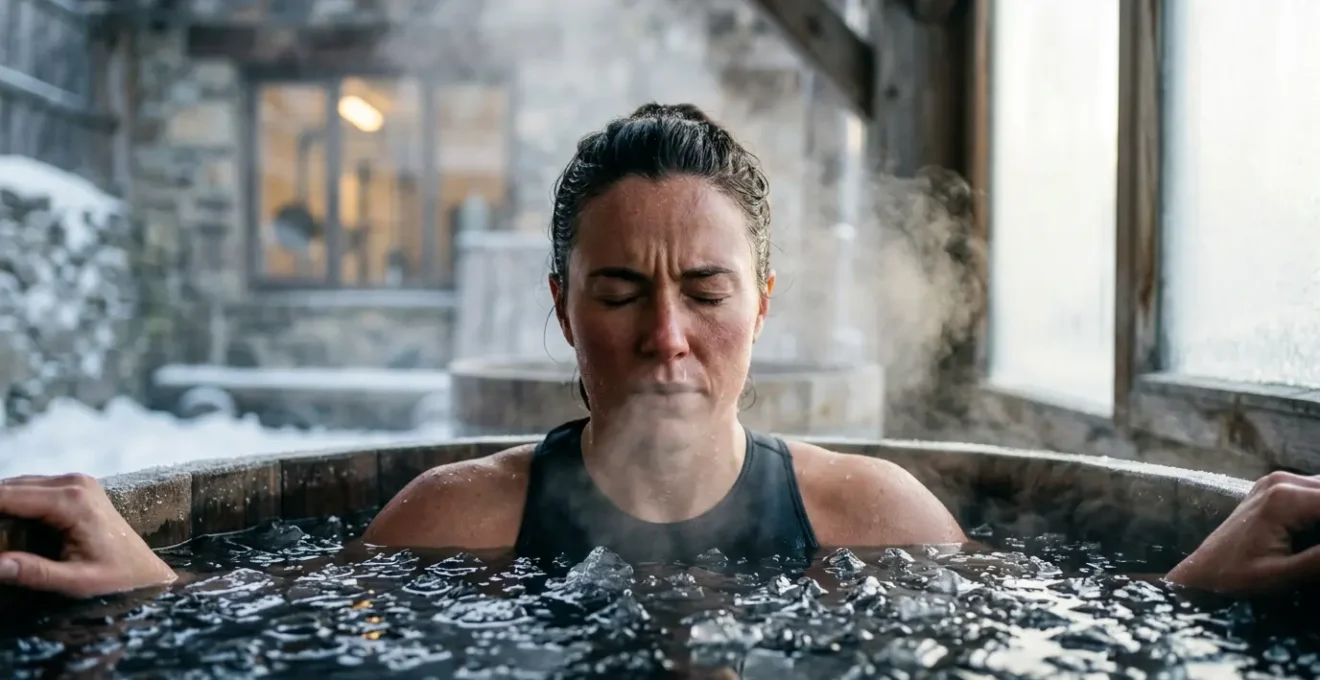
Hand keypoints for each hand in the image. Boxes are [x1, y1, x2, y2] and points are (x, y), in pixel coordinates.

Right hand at [0, 473, 176, 598]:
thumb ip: (35, 573)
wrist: (147, 572)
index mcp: (72, 501)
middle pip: (9, 487)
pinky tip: (1, 521)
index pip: (8, 496)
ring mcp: (76, 482)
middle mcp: (74, 483)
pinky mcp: (75, 487)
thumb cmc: (118, 579)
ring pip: (17, 485)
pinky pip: (31, 489)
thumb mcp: (76, 582)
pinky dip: (9, 502)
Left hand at [1165, 471, 1319, 595]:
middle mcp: (1282, 482)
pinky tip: (1316, 533)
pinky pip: (1315, 491)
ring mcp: (1277, 482)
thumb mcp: (1284, 575)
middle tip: (1319, 550)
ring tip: (1316, 546)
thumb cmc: (1235, 578)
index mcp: (1285, 499)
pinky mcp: (1275, 488)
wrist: (1202, 572)